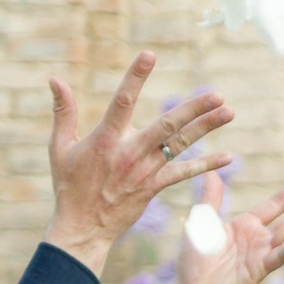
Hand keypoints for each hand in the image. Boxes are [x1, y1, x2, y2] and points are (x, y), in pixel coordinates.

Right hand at [46, 54, 236, 271]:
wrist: (82, 227)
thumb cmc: (69, 185)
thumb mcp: (60, 147)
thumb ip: (63, 111)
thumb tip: (55, 79)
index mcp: (105, 139)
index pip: (122, 101)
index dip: (135, 77)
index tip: (149, 55)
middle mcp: (129, 153)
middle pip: (166, 125)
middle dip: (193, 109)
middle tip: (217, 94)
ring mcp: (144, 171)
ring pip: (180, 145)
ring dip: (205, 128)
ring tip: (228, 112)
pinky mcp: (153, 187)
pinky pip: (183, 174)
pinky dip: (205, 166)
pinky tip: (227, 157)